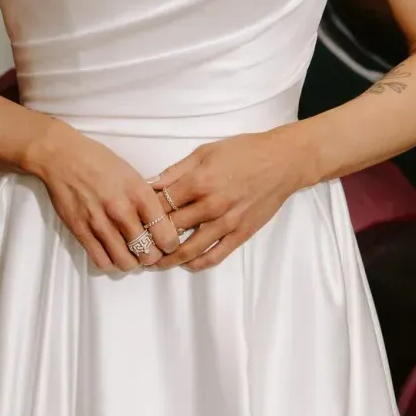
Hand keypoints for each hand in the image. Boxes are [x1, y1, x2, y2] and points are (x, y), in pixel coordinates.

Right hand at [21, 117, 184, 273]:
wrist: (63, 157)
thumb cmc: (99, 162)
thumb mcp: (133, 175)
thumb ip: (147, 199)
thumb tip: (161, 223)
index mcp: (140, 194)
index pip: (166, 235)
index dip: (170, 245)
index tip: (166, 244)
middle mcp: (122, 211)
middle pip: (147, 253)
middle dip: (151, 257)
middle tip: (149, 251)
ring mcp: (100, 223)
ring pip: (125, 263)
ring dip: (131, 262)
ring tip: (130, 254)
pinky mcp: (81, 231)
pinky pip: (101, 261)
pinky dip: (110, 262)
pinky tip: (112, 253)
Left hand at [151, 129, 315, 269]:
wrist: (282, 161)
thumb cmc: (243, 152)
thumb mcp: (205, 152)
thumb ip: (175, 171)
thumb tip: (150, 184)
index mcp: (198, 182)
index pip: (160, 205)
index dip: (143, 215)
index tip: (133, 221)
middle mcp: (211, 206)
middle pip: (170, 229)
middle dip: (150, 240)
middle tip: (136, 246)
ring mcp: (227, 223)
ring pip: (189, 250)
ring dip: (168, 259)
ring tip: (154, 262)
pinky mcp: (241, 234)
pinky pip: (215, 256)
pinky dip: (197, 264)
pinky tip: (185, 263)